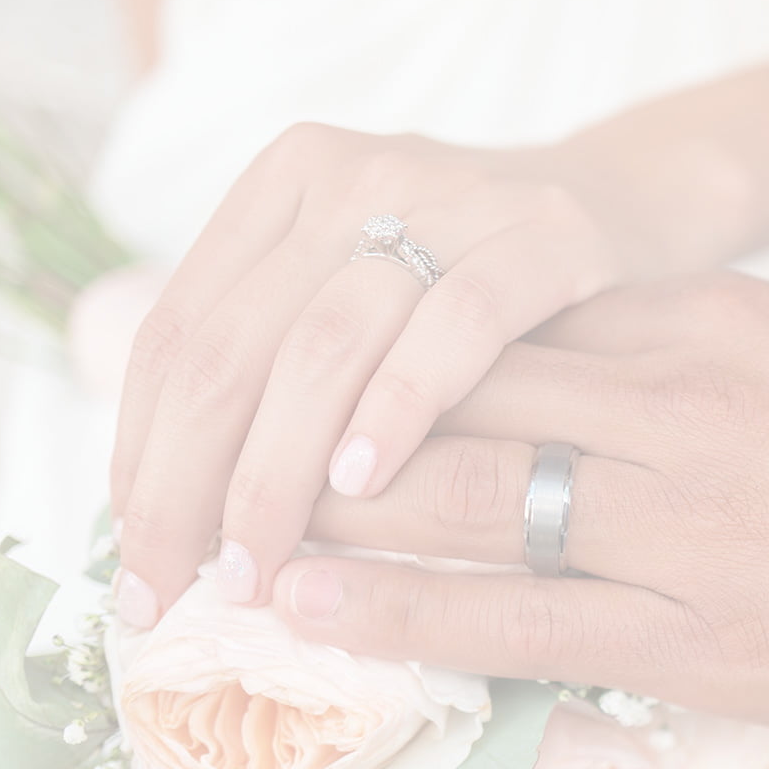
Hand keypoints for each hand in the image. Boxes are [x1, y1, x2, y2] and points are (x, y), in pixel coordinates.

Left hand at [109, 124, 677, 628]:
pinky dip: (397, 408)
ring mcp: (447, 197)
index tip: (138, 564)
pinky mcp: (540, 235)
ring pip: (322, 346)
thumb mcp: (364, 299)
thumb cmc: (477, 288)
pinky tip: (362, 484)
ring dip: (275, 474)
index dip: (142, 457)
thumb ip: (278, 367)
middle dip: (188, 486)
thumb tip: (171, 517)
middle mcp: (351, 178)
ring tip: (255, 567)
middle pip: (232, 348)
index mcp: (285, 186)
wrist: (629, 208)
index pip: (178, 335)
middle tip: (179, 591)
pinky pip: (453, 328)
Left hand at [266, 274, 768, 733]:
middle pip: (457, 392)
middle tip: (230, 443)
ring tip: (232, 526)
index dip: (398, 351)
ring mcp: (686, 518)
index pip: (510, 322)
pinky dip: (398, 608)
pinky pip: (516, 615)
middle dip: (334, 420)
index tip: (321, 369)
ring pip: (465, 494)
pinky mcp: (703, 631)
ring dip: (335, 508)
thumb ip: (706, 357)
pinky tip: (311, 604)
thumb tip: (597, 373)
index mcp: (712, 322)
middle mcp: (680, 401)